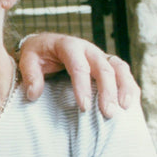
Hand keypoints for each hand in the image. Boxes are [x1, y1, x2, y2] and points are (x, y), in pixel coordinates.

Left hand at [17, 33, 139, 117]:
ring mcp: (100, 55)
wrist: (46, 44)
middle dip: (107, 91)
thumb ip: (30, 75)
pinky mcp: (107, 63)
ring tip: (125, 108)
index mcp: (69, 46)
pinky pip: (123, 72)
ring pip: (119, 68)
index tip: (84, 107)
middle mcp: (88, 49)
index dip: (82, 87)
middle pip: (103, 68)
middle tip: (108, 113)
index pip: (78, 66)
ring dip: (124, 87)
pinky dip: (129, 86)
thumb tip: (33, 94)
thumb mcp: (28, 60)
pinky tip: (129, 104)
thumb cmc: (37, 54)